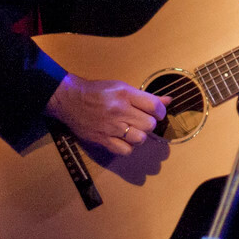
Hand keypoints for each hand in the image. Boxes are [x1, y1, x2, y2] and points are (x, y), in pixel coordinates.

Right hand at [45, 73, 170, 155]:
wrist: (70, 99)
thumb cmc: (98, 92)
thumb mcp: (123, 87)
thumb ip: (146, 97)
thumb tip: (169, 101)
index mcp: (125, 95)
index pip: (155, 107)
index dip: (161, 112)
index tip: (157, 113)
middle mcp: (119, 111)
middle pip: (149, 125)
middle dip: (150, 124)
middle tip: (142, 121)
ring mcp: (110, 127)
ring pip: (140, 138)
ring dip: (140, 136)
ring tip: (133, 130)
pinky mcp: (102, 139)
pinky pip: (125, 150)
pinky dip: (128, 147)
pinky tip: (124, 139)